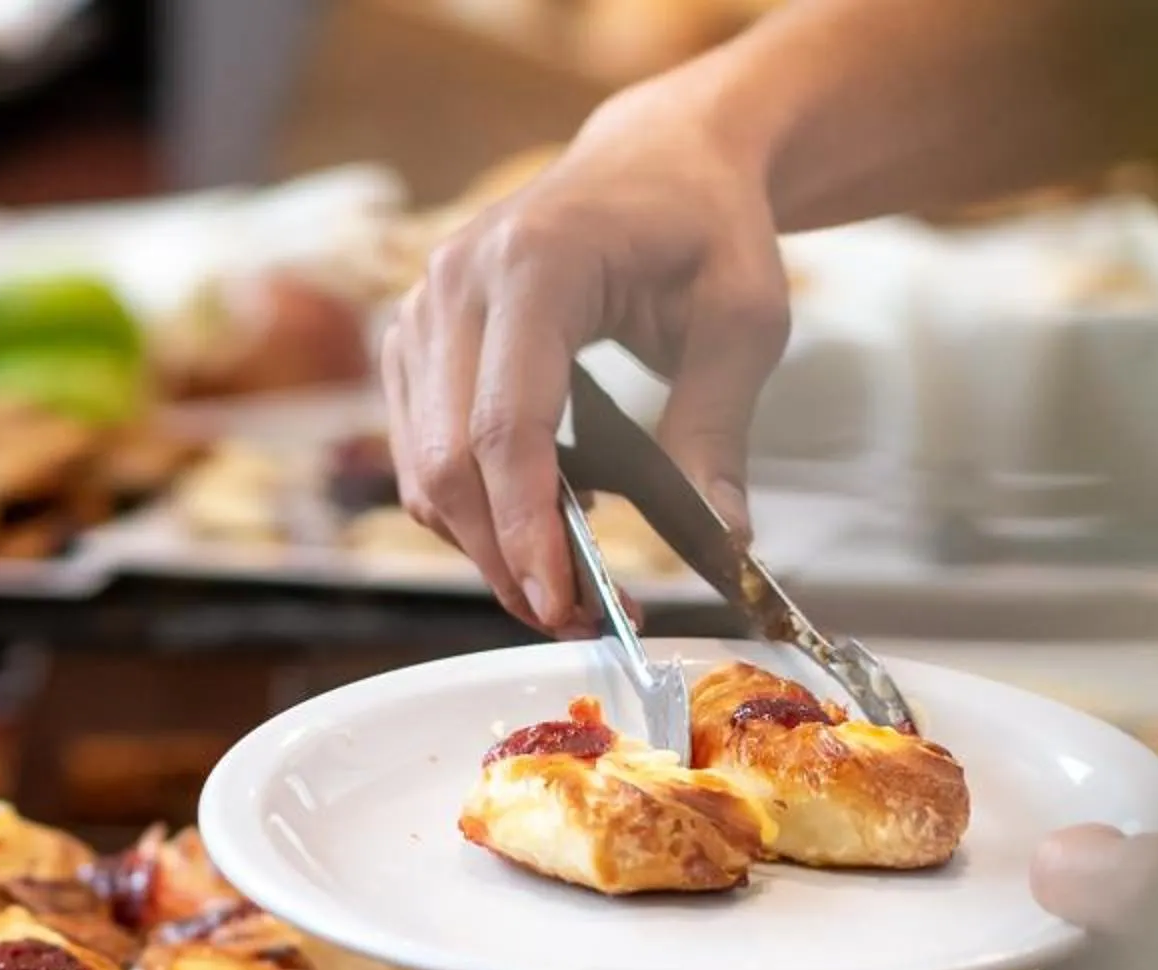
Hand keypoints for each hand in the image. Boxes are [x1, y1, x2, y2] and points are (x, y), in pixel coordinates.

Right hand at [384, 91, 791, 632]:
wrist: (661, 159)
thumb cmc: (706, 225)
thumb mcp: (742, 320)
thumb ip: (718, 430)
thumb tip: (723, 543)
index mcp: (535, 263)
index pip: (504, 425)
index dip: (526, 530)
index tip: (564, 605)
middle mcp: (456, 280)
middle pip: (446, 460)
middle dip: (507, 559)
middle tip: (583, 622)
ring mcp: (423, 308)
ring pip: (422, 468)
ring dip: (486, 547)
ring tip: (570, 590)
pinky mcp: (416, 340)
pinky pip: (420, 452)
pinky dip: (472, 509)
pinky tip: (542, 528)